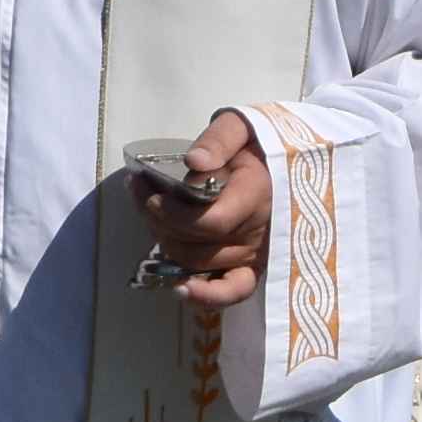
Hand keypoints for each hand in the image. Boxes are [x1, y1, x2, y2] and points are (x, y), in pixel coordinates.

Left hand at [137, 110, 271, 309]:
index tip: (149, 192)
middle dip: (160, 222)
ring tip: (151, 215)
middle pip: (197, 247)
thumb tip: (194, 163)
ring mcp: (255, 253)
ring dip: (167, 244)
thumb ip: (218, 139)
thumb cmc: (256, 143)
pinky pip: (234, 291)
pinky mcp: (252, 266)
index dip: (172, 213)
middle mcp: (258, 231)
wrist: (280, 161)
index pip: (210, 222)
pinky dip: (208, 296)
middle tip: (141, 194)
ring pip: (200, 264)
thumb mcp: (239, 125)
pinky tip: (182, 289)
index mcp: (256, 195)